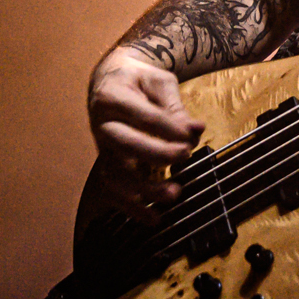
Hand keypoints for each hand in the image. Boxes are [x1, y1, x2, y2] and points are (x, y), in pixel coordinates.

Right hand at [87, 45, 204, 223]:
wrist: (111, 81)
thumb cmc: (138, 80)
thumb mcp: (158, 81)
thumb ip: (175, 106)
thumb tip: (195, 129)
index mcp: (112, 98)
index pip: (142, 116)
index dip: (168, 127)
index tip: (190, 135)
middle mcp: (102, 125)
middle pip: (125, 144)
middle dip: (156, 153)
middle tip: (185, 155)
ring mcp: (102, 148)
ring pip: (116, 174)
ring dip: (144, 188)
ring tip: (173, 195)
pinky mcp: (107, 165)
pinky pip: (113, 190)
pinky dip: (131, 208)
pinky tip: (153, 219)